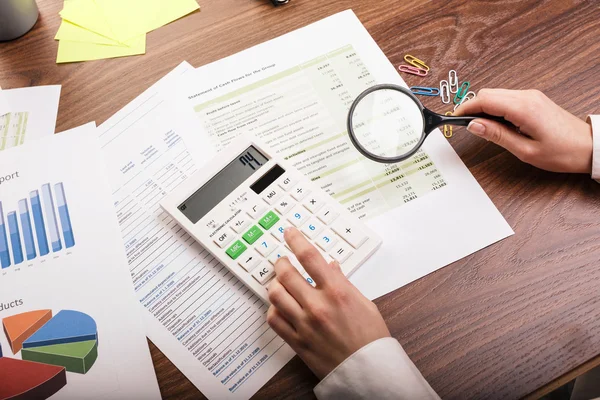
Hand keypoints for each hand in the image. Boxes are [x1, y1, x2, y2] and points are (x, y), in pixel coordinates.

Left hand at [266, 227, 390, 378]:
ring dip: (275, 284)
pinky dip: (273, 309)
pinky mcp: (296, 341)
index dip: (296, 240)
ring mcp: (304, 324)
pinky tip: (280, 306)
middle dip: (281, 262)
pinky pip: (274, 319)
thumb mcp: (364, 302)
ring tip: (280, 283)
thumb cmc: (370, 338)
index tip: (289, 233)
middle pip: (286, 273)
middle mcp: (318, 305)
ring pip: (275, 294)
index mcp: (337, 292)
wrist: (369, 371)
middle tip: (283, 260)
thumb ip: (343, 282)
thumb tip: (330, 266)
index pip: (309, 257)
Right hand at [454, 89, 592, 173]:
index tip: (453, 119)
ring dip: (484, 108)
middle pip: (488, 93)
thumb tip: (474, 125)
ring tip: (482, 129)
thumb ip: (497, 135)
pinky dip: (495, 108)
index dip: (465, 108)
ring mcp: (531, 96)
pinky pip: (507, 98)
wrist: (588, 147)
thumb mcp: (524, 150)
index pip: (484, 100)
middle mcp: (526, 96)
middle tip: (465, 126)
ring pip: (496, 94)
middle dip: (472, 107)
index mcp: (523, 108)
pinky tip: (497, 124)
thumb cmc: (562, 152)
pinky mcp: (533, 100)